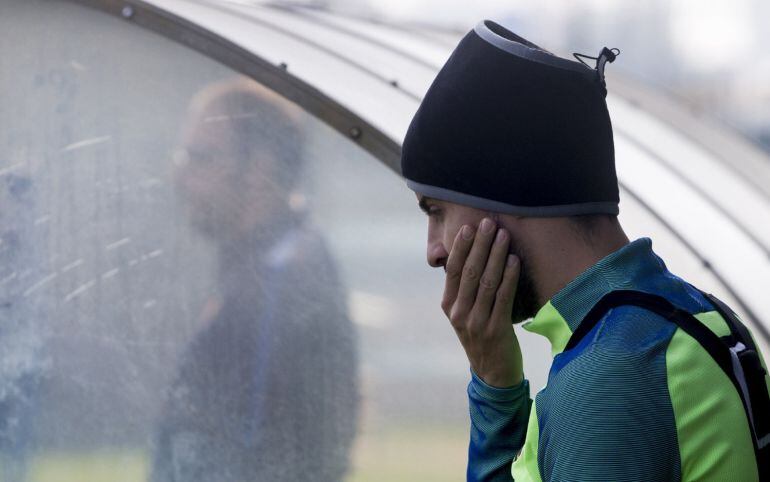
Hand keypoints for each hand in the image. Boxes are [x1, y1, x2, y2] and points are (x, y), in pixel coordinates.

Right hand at [442, 218, 523, 387]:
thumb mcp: (465, 313)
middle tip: (488, 222)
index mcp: (449, 305)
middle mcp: (459, 313)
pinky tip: (514, 260)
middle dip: (480, 245)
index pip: (453, 270)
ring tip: (503, 235)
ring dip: (496, 255)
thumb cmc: (481, 336)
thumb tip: (471, 256)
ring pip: (486, 282)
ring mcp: (477, 322)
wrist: (493, 373)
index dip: (461, 247)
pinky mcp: (496, 330)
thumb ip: (465, 290)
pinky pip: (503, 298)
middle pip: (469, 272)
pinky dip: (509, 277)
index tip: (469, 227)